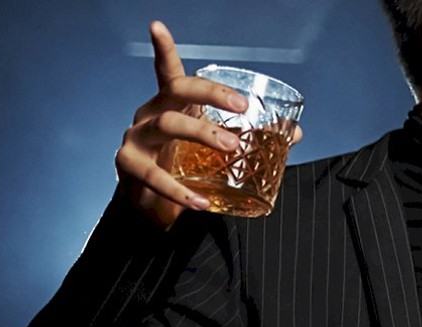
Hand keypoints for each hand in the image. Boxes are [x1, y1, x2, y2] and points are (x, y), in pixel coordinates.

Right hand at [118, 21, 303, 227]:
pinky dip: (180, 191)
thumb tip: (293, 133)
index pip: (167, 71)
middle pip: (177, 90)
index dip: (163, 47)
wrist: (151, 206)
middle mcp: (151, 113)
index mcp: (171, 103)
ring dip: (203, 133)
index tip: (157, 25)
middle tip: (243, 108)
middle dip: (211, 93)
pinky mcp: (128, 166)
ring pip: (168, 125)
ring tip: (231, 147)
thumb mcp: (216, 148)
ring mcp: (137, 137)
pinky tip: (199, 202)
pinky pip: (154, 175)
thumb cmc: (183, 165)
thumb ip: (251, 137)